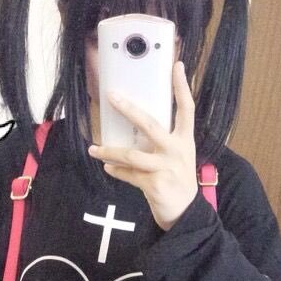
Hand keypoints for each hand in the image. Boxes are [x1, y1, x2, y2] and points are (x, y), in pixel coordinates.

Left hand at [87, 60, 198, 231]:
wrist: (186, 214)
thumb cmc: (178, 181)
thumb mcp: (178, 157)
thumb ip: (162, 142)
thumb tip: (133, 129)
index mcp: (185, 140)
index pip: (186, 108)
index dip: (181, 87)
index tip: (176, 65)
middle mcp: (177, 151)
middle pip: (150, 125)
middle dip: (129, 109)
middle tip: (112, 96)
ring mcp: (166, 168)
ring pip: (132, 155)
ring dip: (109, 151)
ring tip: (94, 149)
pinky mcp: (155, 185)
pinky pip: (129, 174)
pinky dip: (117, 171)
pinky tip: (108, 167)